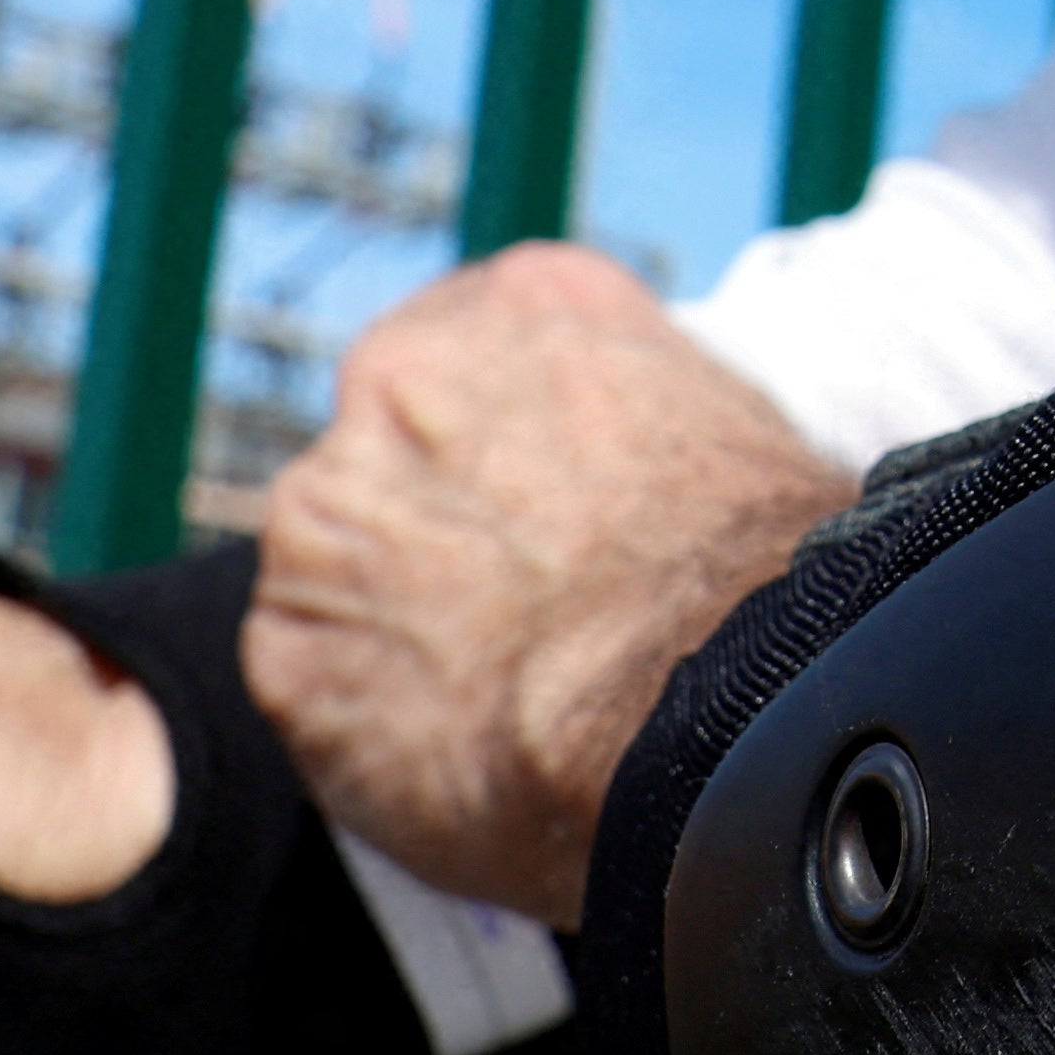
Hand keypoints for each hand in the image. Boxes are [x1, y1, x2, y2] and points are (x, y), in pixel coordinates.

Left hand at [241, 242, 852, 922]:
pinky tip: (461, 749)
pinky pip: (311, 679)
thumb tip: (632, 460)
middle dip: (433, 530)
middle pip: (385, 454)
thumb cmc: (765, 583)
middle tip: (521, 614)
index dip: (502, 446)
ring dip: (390, 626)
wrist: (727, 718)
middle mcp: (399, 380)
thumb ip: (632, 407)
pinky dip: (365, 722)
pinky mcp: (289, 647)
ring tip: (501, 693)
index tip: (540, 511)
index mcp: (519, 305)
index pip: (468, 349)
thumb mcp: (731, 424)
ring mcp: (327, 513)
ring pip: (331, 567)